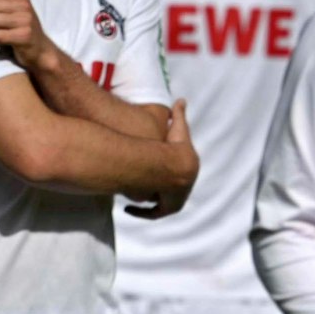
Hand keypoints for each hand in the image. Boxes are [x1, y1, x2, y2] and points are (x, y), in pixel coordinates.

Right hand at [124, 100, 199, 219]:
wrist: (174, 165)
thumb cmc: (173, 146)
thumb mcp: (177, 128)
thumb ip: (178, 115)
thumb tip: (180, 100)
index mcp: (187, 168)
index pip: (177, 172)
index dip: (166, 170)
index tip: (154, 168)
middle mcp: (183, 186)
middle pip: (169, 189)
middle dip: (158, 188)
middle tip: (141, 185)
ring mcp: (176, 199)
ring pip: (160, 203)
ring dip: (149, 200)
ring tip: (132, 197)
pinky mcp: (167, 208)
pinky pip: (152, 213)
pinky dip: (141, 213)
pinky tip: (127, 208)